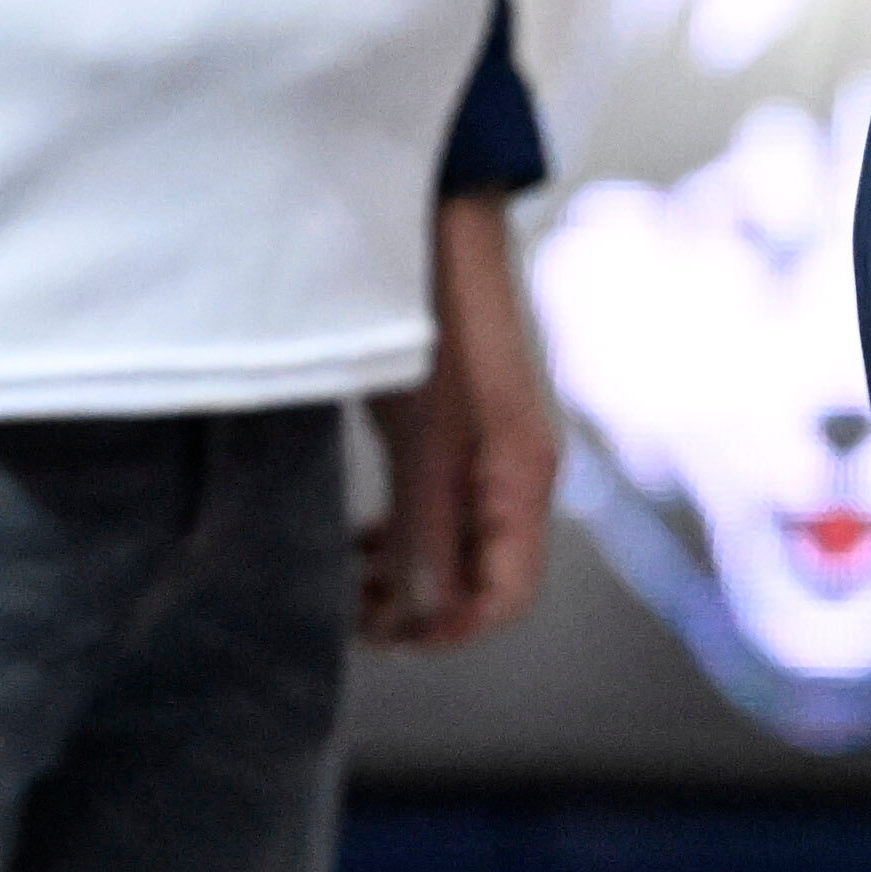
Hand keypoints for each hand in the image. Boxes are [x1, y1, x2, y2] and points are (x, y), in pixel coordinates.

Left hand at [361, 193, 558, 650]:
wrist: (438, 238)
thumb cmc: (437, 329)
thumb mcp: (424, 441)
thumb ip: (426, 532)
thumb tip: (422, 616)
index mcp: (522, 480)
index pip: (505, 596)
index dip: (446, 629)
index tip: (380, 633)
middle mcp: (516, 477)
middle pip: (481, 579)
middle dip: (420, 606)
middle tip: (349, 608)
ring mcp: (490, 457)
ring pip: (457, 548)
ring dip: (407, 574)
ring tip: (348, 574)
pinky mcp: (462, 437)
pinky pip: (441, 513)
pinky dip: (404, 536)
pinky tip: (362, 533)